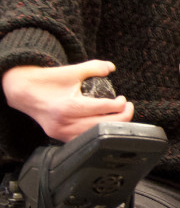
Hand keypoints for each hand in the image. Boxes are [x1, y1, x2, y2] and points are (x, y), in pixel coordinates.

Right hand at [2, 60, 132, 142]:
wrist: (22, 91)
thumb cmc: (46, 81)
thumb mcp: (71, 70)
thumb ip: (94, 67)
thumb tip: (111, 67)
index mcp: (69, 106)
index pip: (103, 108)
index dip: (119, 104)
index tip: (124, 99)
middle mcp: (65, 122)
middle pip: (102, 125)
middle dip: (121, 117)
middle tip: (127, 108)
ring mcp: (61, 132)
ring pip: (94, 135)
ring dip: (110, 126)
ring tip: (119, 116)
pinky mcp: (58, 137)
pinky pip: (82, 140)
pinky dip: (95, 133)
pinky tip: (104, 124)